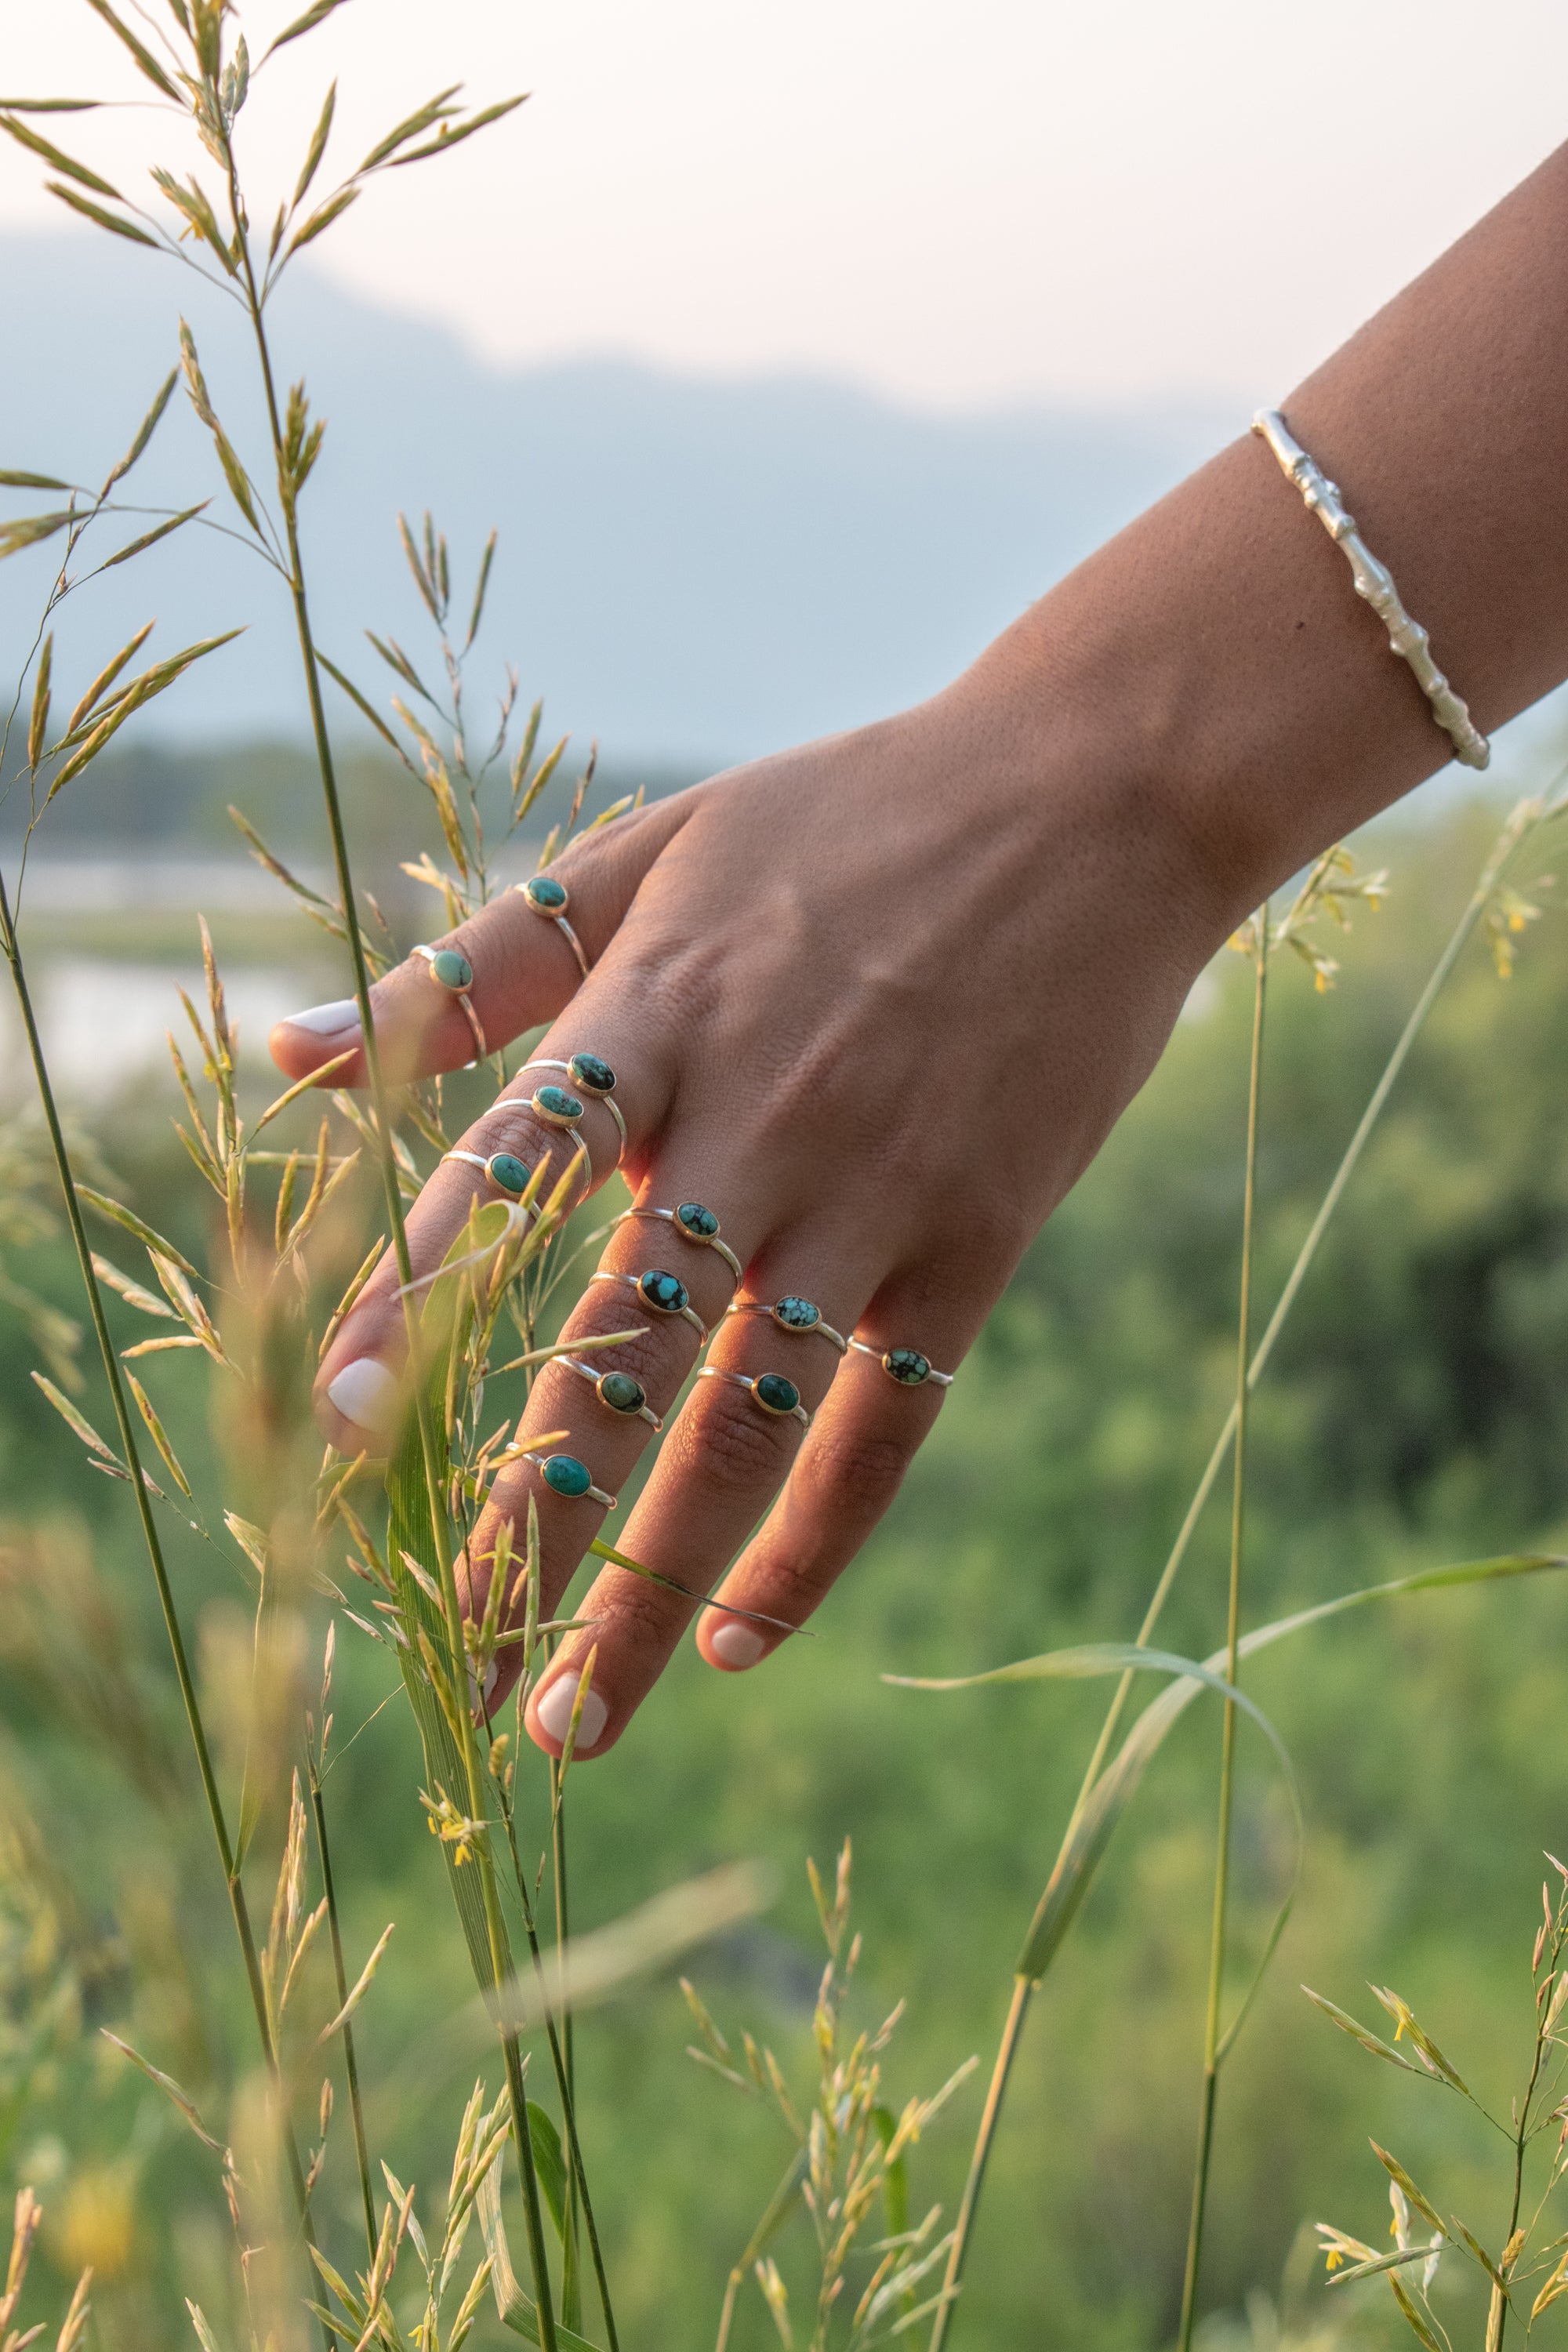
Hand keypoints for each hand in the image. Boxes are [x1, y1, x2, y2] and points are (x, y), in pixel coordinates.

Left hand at [270, 667, 1223, 1759]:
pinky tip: (739, 1638)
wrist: (1096, 795)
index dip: (419, 1299)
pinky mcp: (975, 1248)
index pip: (508, 1175)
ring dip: (653, 1585)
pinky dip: (813, 1544)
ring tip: (575, 1717)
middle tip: (453, 1653)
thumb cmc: (848, 818)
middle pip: (619, 1352)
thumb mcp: (654, 850)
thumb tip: (284, 1063)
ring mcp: (874, 1198)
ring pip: (745, 1428)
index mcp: (655, 1015)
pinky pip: (884, 1431)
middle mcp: (754, 1125)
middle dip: (528, 1515)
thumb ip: (473, 966)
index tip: (333, 1427)